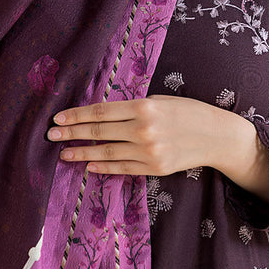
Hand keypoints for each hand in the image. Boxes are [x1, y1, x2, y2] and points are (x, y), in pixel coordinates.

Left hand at [47, 95, 268, 204]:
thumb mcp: (160, 100)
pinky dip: (103, 166)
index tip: (58, 118)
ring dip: (81, 153)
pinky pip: (122, 168)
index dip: (76, 115)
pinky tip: (88, 164)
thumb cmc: (188, 111)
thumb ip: (133, 107)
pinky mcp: (154, 167)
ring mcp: (148, 151)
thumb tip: (102, 113)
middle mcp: (143, 129)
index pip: (101, 111)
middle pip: (99, 131)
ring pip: (106, 152)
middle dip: (72, 134)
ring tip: (64, 153)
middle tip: (50, 135)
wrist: (217, 136)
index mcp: (144, 106)